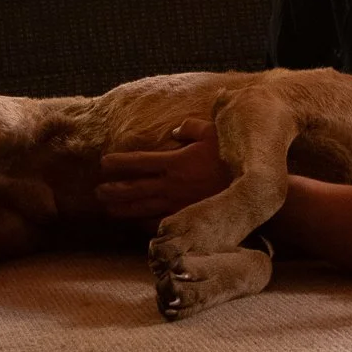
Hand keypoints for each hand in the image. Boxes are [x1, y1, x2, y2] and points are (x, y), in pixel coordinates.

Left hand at [94, 119, 230, 220]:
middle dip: (113, 189)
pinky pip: (160, 222)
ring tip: (107, 208)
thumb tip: (175, 129)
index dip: (118, 163)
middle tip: (98, 191)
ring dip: (123, 208)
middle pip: (134, 188)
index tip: (103, 163)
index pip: (138, 162)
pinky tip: (134, 223)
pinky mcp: (188, 218)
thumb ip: (191, 128)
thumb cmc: (232, 158)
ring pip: (143, 207)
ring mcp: (178, 204)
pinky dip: (144, 223)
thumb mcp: (213, 132)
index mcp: (175, 161)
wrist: (253, 189)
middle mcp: (172, 184)